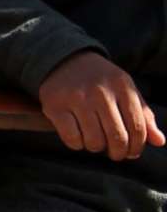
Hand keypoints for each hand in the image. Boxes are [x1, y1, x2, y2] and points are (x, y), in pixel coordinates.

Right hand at [38, 50, 164, 159]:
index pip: (138, 128)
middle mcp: (100, 91)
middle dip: (118, 152)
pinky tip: (78, 135)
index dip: (137, 147)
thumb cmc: (101, 81)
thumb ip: (144, 116)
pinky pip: (72, 138)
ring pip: (94, 141)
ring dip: (96, 147)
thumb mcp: (126, 91)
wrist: (63, 59)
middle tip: (115, 152)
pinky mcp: (54, 105)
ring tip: (95, 140)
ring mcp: (76, 98)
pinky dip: (77, 144)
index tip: (132, 152)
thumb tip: (160, 142)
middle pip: (117, 138)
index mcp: (122, 86)